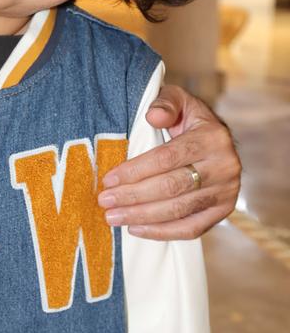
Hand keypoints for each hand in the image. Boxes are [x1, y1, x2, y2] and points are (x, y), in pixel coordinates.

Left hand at [97, 83, 240, 239]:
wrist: (217, 140)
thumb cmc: (188, 119)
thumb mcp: (179, 100)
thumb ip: (165, 103)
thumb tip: (153, 116)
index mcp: (213, 137)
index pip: (167, 158)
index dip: (135, 171)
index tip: (108, 180)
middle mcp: (225, 166)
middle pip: (172, 187)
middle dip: (134, 196)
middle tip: (105, 202)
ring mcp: (227, 191)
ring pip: (179, 210)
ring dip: (142, 217)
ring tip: (113, 217)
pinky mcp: (223, 210)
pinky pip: (192, 228)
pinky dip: (162, 232)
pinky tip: (136, 229)